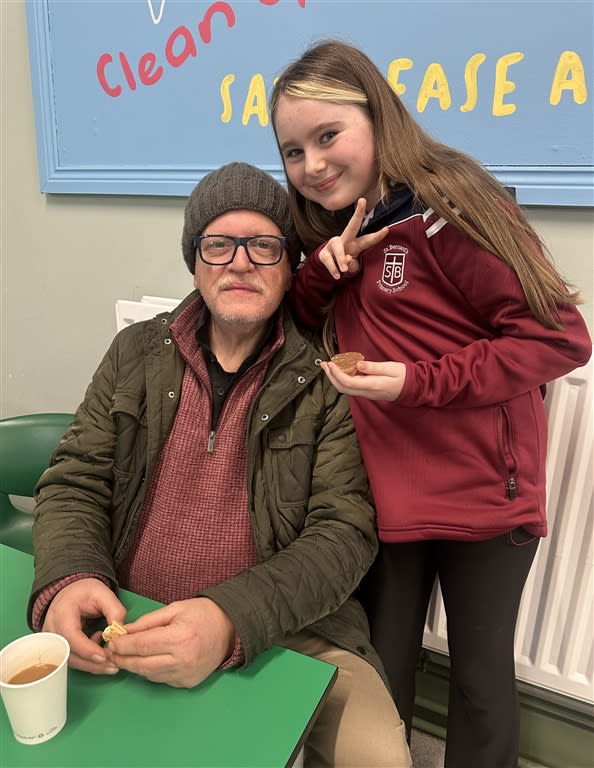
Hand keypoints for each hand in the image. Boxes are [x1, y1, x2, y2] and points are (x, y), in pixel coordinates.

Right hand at [42, 578, 124, 674]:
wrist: (71, 591)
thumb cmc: (85, 592)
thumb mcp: (103, 594)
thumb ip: (115, 610)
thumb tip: (120, 633)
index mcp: (62, 612)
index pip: (71, 636)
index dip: (87, 649)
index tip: (104, 656)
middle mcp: (52, 629)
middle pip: (69, 654)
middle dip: (92, 663)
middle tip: (113, 665)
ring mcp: (52, 640)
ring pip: (70, 661)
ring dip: (91, 665)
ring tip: (111, 662)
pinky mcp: (57, 648)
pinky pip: (71, 659)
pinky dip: (87, 660)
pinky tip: (99, 650)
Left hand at [108, 598, 234, 687]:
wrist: (230, 629)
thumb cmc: (202, 614)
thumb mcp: (175, 609)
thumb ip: (148, 622)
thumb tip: (124, 632)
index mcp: (180, 637)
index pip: (142, 645)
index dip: (123, 645)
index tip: (112, 641)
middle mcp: (183, 660)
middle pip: (142, 665)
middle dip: (123, 658)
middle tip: (112, 652)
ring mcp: (186, 675)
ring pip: (150, 675)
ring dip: (135, 666)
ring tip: (127, 655)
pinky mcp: (188, 683)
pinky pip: (162, 679)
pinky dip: (152, 671)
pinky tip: (149, 660)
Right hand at [319, 198, 388, 278]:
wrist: (327, 269)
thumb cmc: (344, 264)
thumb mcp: (352, 268)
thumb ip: (352, 265)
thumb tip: (347, 259)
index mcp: (356, 244)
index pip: (368, 239)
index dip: (377, 235)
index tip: (387, 229)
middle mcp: (345, 240)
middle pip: (352, 225)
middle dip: (358, 213)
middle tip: (363, 200)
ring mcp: (333, 245)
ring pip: (338, 247)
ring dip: (341, 259)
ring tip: (343, 270)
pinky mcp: (324, 253)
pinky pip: (329, 259)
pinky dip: (333, 268)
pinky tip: (337, 275)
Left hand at [321, 359, 406, 400]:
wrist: (412, 388)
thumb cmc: (403, 376)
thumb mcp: (390, 367)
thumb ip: (373, 367)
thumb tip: (357, 365)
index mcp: (372, 385)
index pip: (348, 382)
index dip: (336, 373)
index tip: (330, 363)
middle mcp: (367, 392)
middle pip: (342, 388)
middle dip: (330, 376)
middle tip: (324, 364)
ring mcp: (366, 393)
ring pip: (345, 389)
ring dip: (334, 378)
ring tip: (329, 366)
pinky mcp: (367, 392)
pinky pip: (351, 388)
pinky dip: (342, 379)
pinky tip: (341, 370)